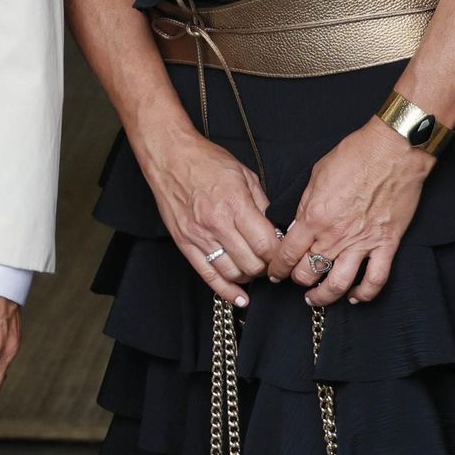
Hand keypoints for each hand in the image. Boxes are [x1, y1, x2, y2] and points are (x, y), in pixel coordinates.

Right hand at [138, 126, 279, 307]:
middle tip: (270, 260)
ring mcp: (199, 236)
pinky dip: (227, 292)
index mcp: (236, 204)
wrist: (170, 157)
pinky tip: (241, 297)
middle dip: (267, 267)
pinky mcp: (185, 244)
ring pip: (233, 273)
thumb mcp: (244, 174)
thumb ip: (262, 204)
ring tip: (254, 268)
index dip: (281, 254)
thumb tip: (277, 229)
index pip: (266, 245)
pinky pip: (208, 276)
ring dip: (249, 276)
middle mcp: (217, 224)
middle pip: (252, 264)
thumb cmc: (207, 161)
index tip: (285, 253)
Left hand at [271, 119, 432, 306]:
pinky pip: (375, 280)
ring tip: (317, 298)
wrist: (392, 151)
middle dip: (298, 280)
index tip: (274, 272)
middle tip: (296, 281)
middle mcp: (336, 235)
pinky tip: (355, 296)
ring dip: (325, 296)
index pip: (288, 252)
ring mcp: (362, 242)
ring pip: (339, 284)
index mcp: (314, 216)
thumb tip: (298, 223)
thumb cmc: (354, 155)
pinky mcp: (387, 245)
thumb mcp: (317, 175)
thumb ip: (306, 203)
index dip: (277, 267)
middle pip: (310, 271)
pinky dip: (365, 294)